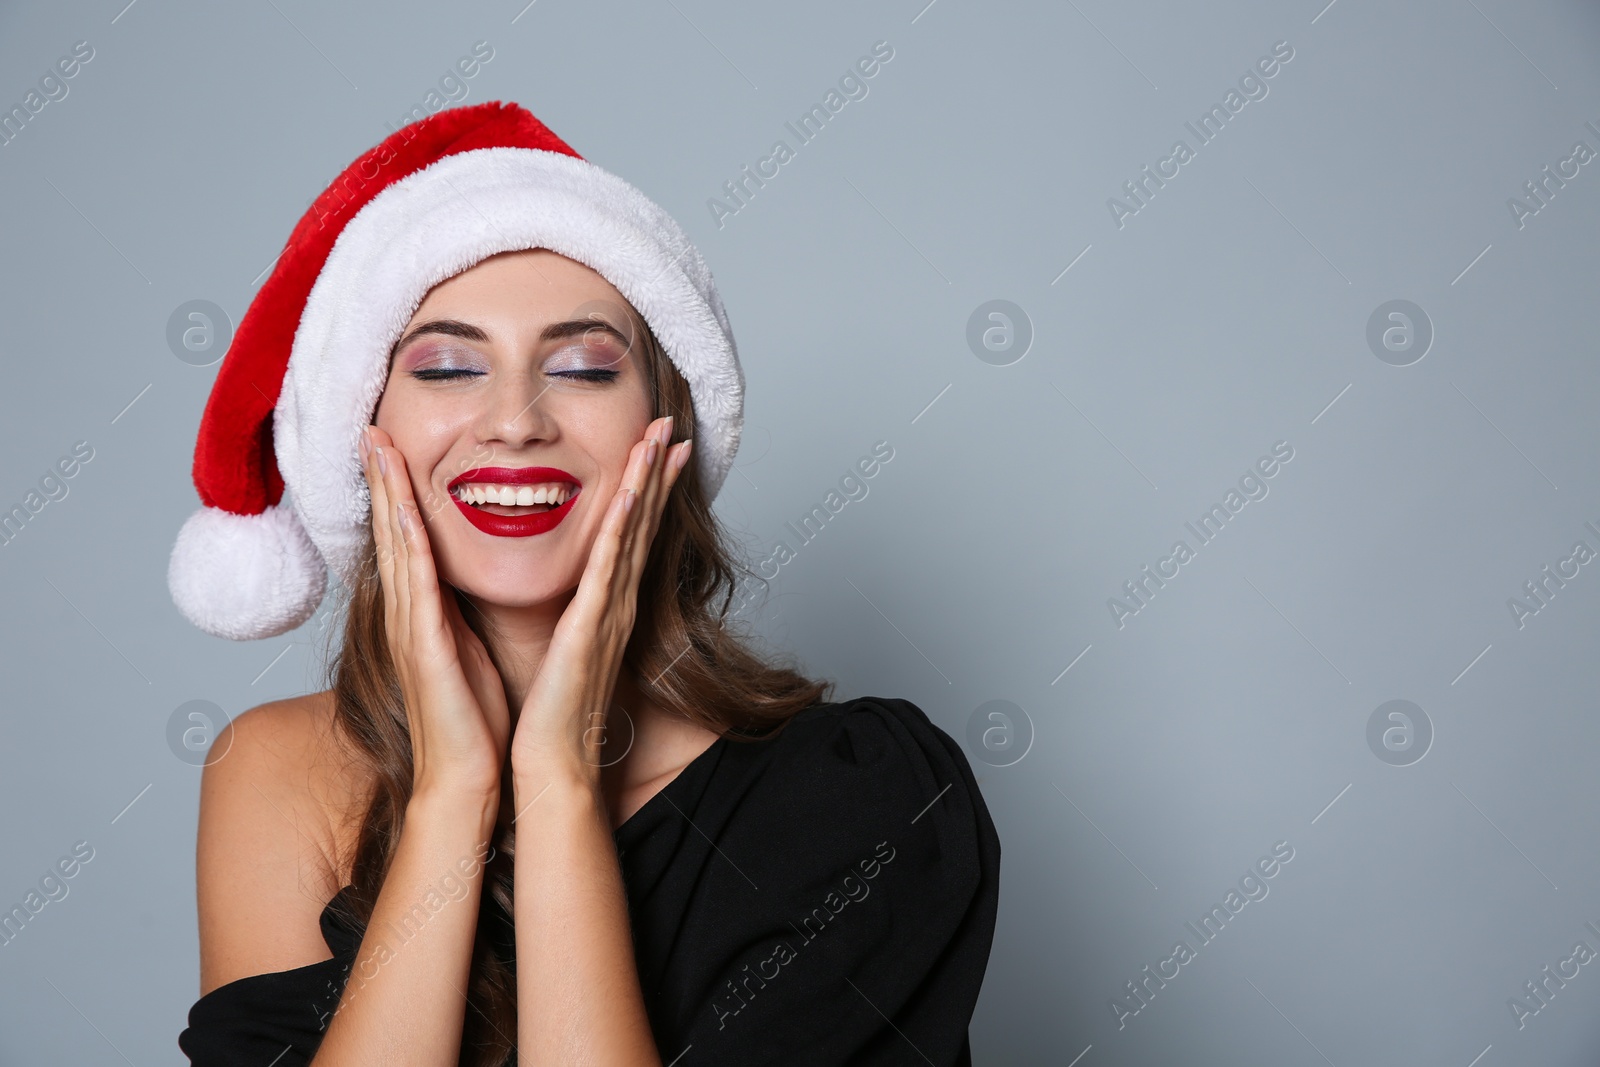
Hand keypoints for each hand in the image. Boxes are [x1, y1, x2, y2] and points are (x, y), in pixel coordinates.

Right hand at [361, 425, 510, 800]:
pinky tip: (404, 510)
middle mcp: (408, 614)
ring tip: (380, 446)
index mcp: (422, 612)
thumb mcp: (465, 648)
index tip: (391, 446)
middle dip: (381, 477)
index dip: (395, 491)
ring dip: (388, 494)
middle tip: (372, 427)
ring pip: (396, 547)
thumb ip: (456, 613)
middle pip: (390, 531)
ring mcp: (411, 629)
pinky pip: (416, 586)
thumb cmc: (471, 718)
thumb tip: (462, 582)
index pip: (406, 539)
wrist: (465, 778)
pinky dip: (408, 545)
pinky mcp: (425, 648)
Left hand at [509, 415, 690, 782]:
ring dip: (646, 484)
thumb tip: (566, 590)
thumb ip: (570, 613)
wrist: (551, 762)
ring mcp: (609, 613)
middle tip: (670, 425)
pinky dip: (622, 531)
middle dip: (657, 472)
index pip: (630, 535)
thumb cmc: (549, 712)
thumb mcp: (562, 647)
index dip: (646, 489)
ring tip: (659, 439)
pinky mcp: (591, 628)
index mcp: (605, 606)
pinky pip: (608, 569)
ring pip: (632, 535)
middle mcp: (616, 603)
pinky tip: (629, 496)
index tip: (658, 448)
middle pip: (643, 524)